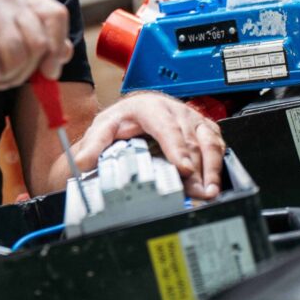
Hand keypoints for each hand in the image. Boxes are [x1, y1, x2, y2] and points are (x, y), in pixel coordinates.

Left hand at [71, 92, 225, 198]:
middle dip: (196, 169)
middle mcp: (175, 110)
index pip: (167, 127)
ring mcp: (192, 119)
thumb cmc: (122, 119)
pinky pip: (216, 144)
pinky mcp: (203, 128)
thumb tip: (81, 163)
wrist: (134, 112)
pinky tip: (214, 183)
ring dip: (212, 169)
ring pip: (209, 141)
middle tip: (196, 192)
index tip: (183, 168)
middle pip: (191, 140)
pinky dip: (218, 164)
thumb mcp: (103, 128)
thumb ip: (93, 145)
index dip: (177, 148)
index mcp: (150, 107)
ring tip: (210, 192)